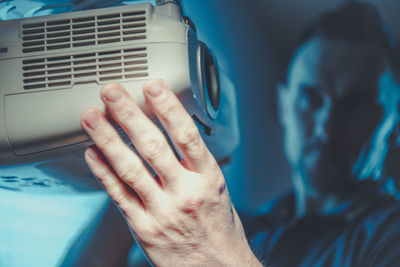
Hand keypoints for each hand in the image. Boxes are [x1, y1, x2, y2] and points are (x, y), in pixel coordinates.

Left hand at [80, 80, 260, 265]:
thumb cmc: (218, 227)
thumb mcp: (217, 188)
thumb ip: (197, 161)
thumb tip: (179, 130)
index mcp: (208, 179)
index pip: (187, 136)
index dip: (168, 108)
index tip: (152, 86)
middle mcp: (185, 193)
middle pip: (153, 146)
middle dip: (129, 115)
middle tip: (112, 92)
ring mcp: (163, 211)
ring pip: (130, 169)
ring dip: (107, 139)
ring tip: (92, 117)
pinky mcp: (144, 228)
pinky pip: (119, 196)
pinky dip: (103, 172)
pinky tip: (92, 153)